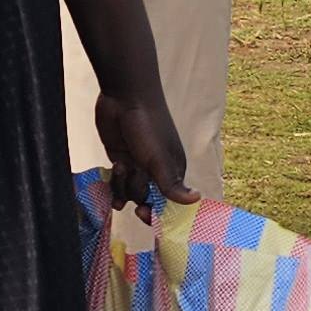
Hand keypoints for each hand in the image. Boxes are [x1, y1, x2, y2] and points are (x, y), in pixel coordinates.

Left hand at [94, 85, 187, 207]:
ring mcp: (138, 165)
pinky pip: (118, 182)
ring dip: (122, 184)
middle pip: (145, 199)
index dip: (156, 212)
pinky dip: (114, 183)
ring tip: (121, 165)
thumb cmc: (148, 126)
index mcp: (173, 171)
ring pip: (129, 192)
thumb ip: (171, 184)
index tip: (143, 213)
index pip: (168, 203)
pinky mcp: (121, 159)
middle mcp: (157, 171)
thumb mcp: (158, 158)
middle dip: (135, 192)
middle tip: (130, 174)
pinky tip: (113, 173)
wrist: (124, 97)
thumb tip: (197, 200)